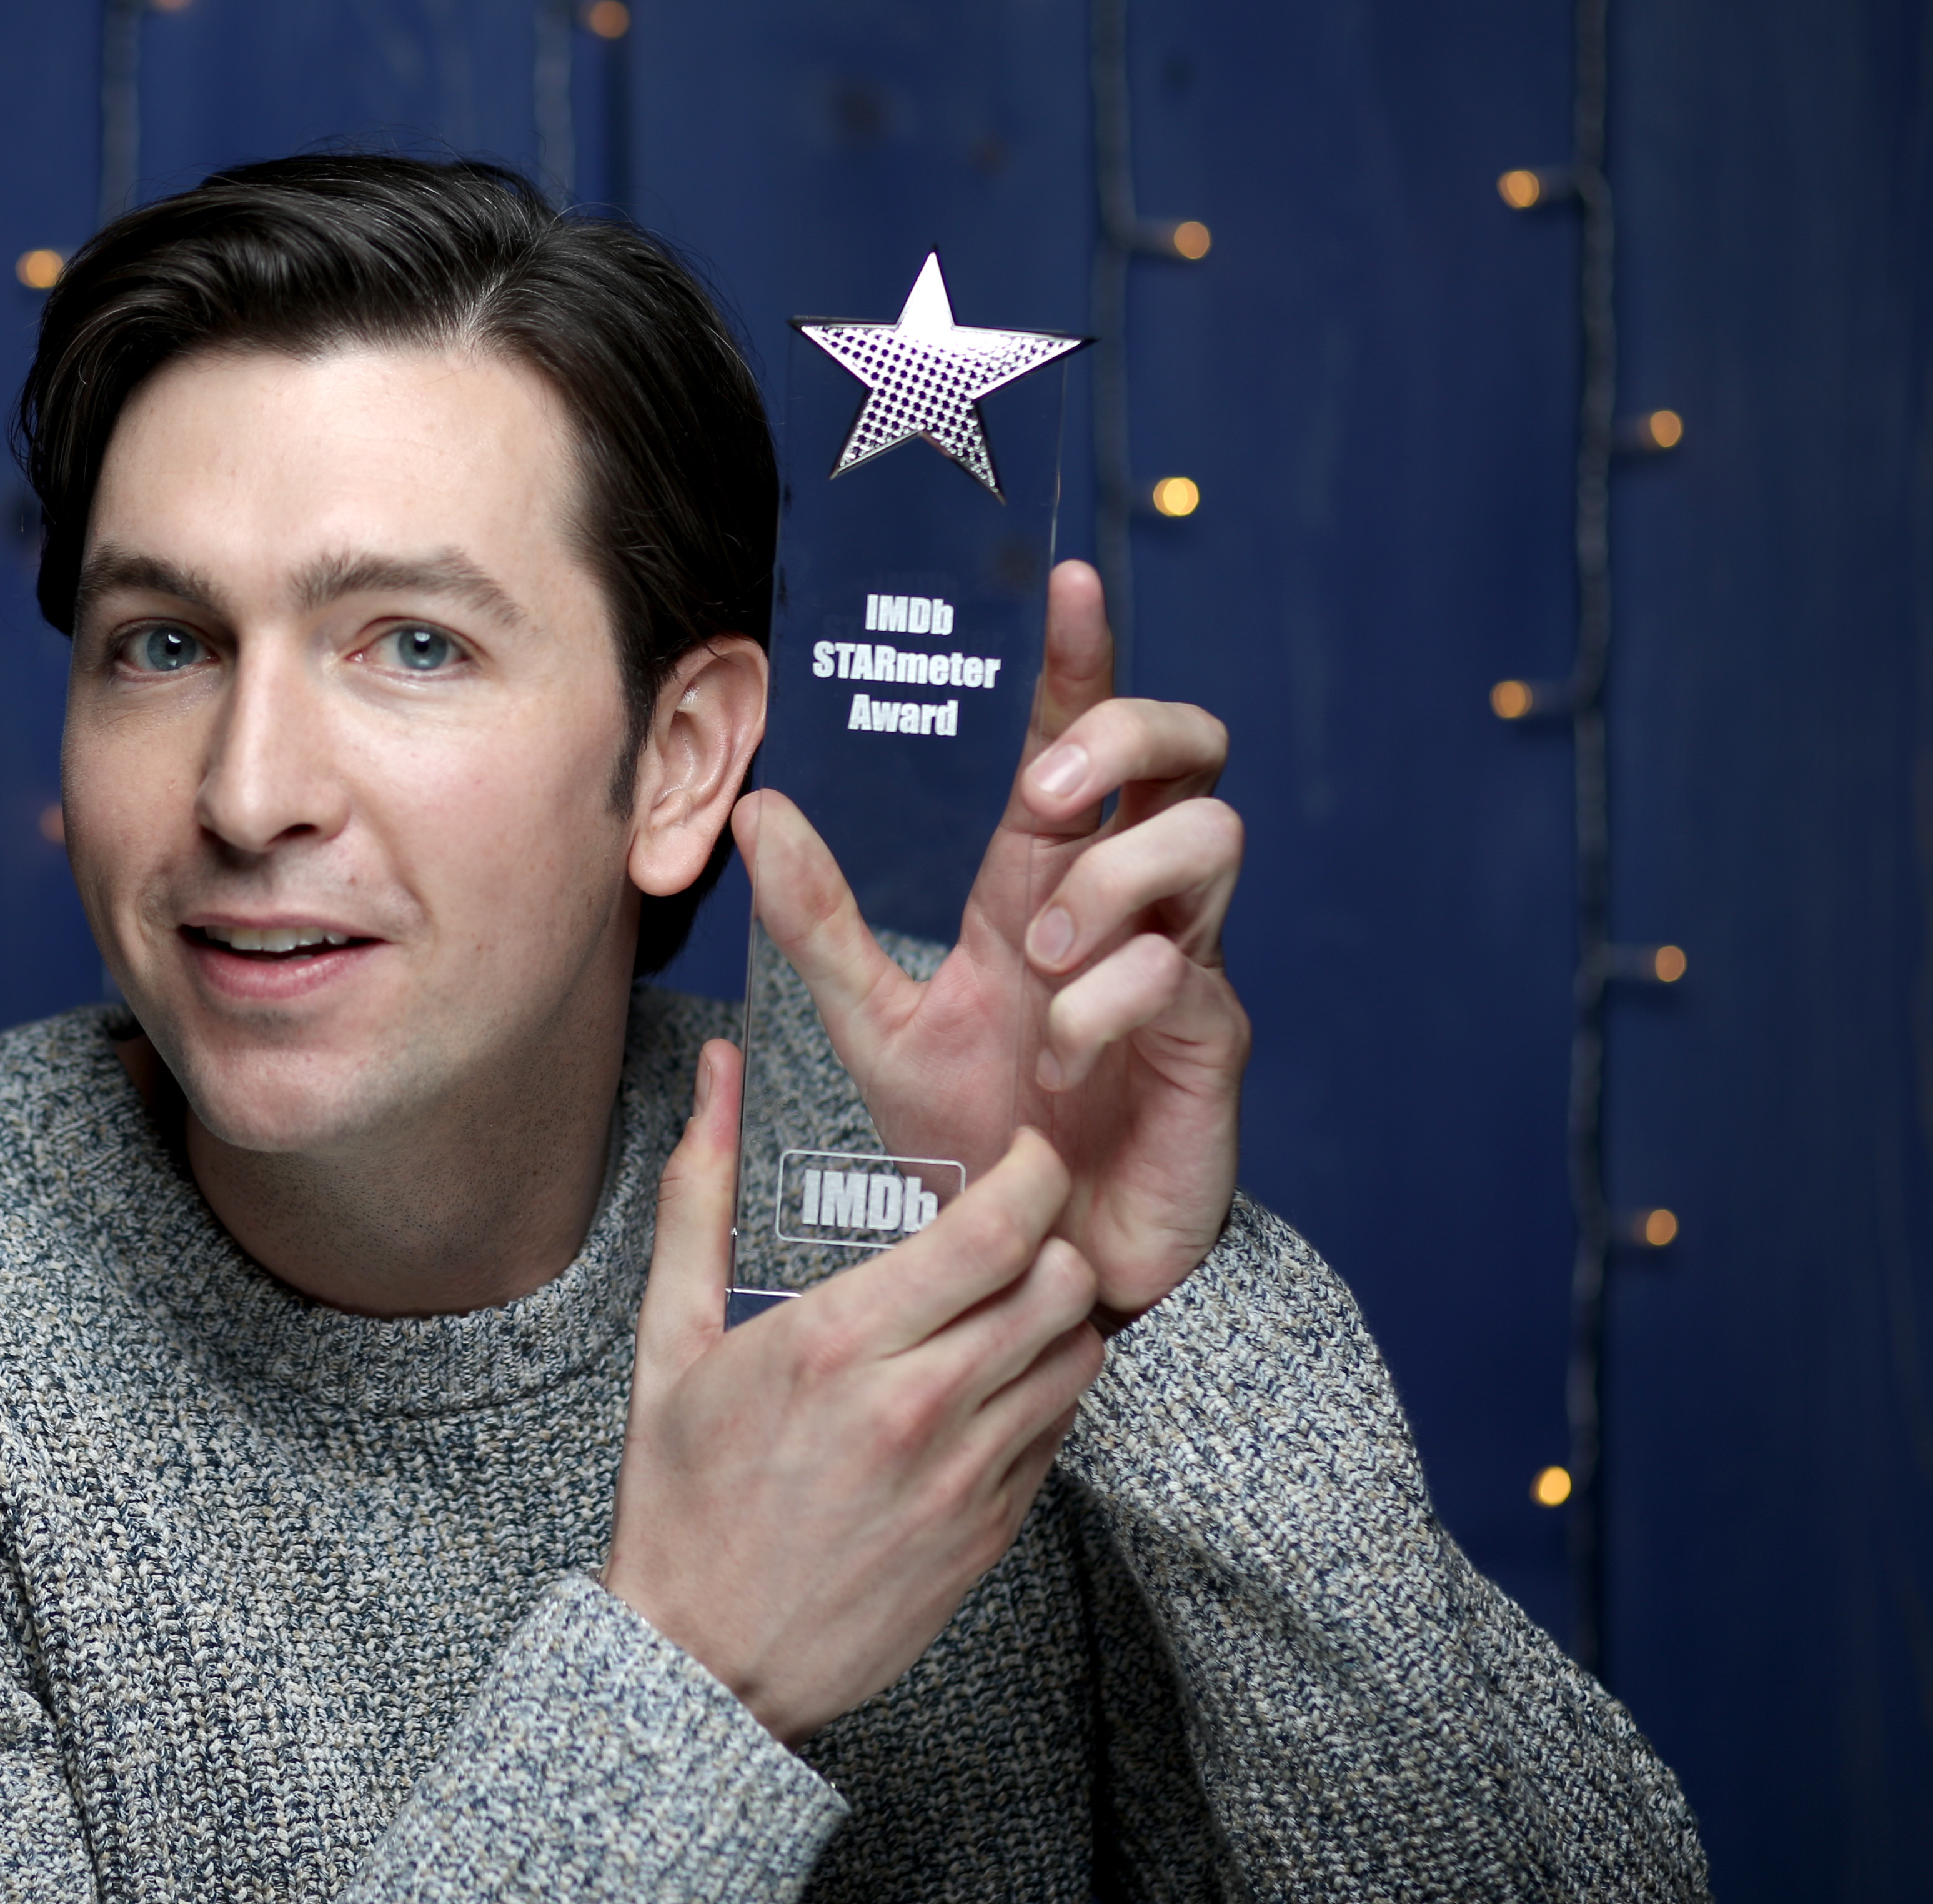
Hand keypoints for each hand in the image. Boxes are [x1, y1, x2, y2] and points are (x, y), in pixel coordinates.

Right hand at [603, 1043, 1103, 1745]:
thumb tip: (718, 1068)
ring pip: (1078, 1354)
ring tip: (1001, 1307)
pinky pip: (1059, 1432)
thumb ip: (702, 1189)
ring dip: (1056, 1315)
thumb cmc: (678, 1493)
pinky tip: (983, 1388)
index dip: (1034, 1172)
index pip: (998, 1227)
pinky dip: (1039, 1393)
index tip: (1021, 1157)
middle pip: (1062, 1282)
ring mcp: (963, 1477)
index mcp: (835, 1342)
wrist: (702, 1661)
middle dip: (1052, 1238)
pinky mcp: (990, 1532)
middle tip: (1012, 1231)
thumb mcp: (670, 1336)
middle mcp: (914, 1406)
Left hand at [732, 559, 1247, 1316]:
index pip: (1075, 737)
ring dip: (1118, 879)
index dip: (1080, 657)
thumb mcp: (873, 1023)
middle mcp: (1121, 901)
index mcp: (1043, 878)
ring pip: (1211, 838)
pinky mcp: (1209, 1037)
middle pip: (1186, 750)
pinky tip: (1060, 1055)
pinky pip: (1181, 975)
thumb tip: (757, 809)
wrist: (1028, 1255)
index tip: (1061, 584)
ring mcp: (1178, 962)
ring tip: (1044, 955)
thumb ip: (819, 920)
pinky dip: (1108, 1003)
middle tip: (1049, 795)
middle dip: (1126, 739)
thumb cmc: (969, 1135)